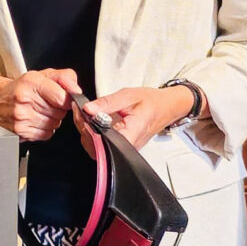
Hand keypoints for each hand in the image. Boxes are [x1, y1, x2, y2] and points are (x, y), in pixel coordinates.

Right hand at [0, 68, 79, 141]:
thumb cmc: (21, 88)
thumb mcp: (43, 75)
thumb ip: (65, 77)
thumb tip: (77, 91)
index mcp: (31, 83)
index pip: (62, 98)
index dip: (67, 99)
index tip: (64, 98)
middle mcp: (24, 100)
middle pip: (59, 112)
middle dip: (58, 109)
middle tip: (47, 103)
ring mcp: (21, 118)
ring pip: (55, 124)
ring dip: (52, 119)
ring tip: (40, 111)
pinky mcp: (21, 132)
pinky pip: (47, 134)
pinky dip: (45, 129)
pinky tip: (36, 120)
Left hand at [80, 84, 198, 149]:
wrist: (166, 107)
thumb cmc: (151, 101)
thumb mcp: (128, 96)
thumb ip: (107, 103)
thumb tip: (88, 109)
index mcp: (130, 133)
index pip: (100, 138)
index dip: (86, 127)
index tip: (80, 112)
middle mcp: (127, 146)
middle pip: (95, 145)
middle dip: (83, 128)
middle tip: (80, 110)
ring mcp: (124, 150)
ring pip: (96, 147)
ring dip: (87, 131)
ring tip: (87, 114)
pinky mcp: (121, 148)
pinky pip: (102, 145)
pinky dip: (93, 133)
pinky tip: (93, 121)